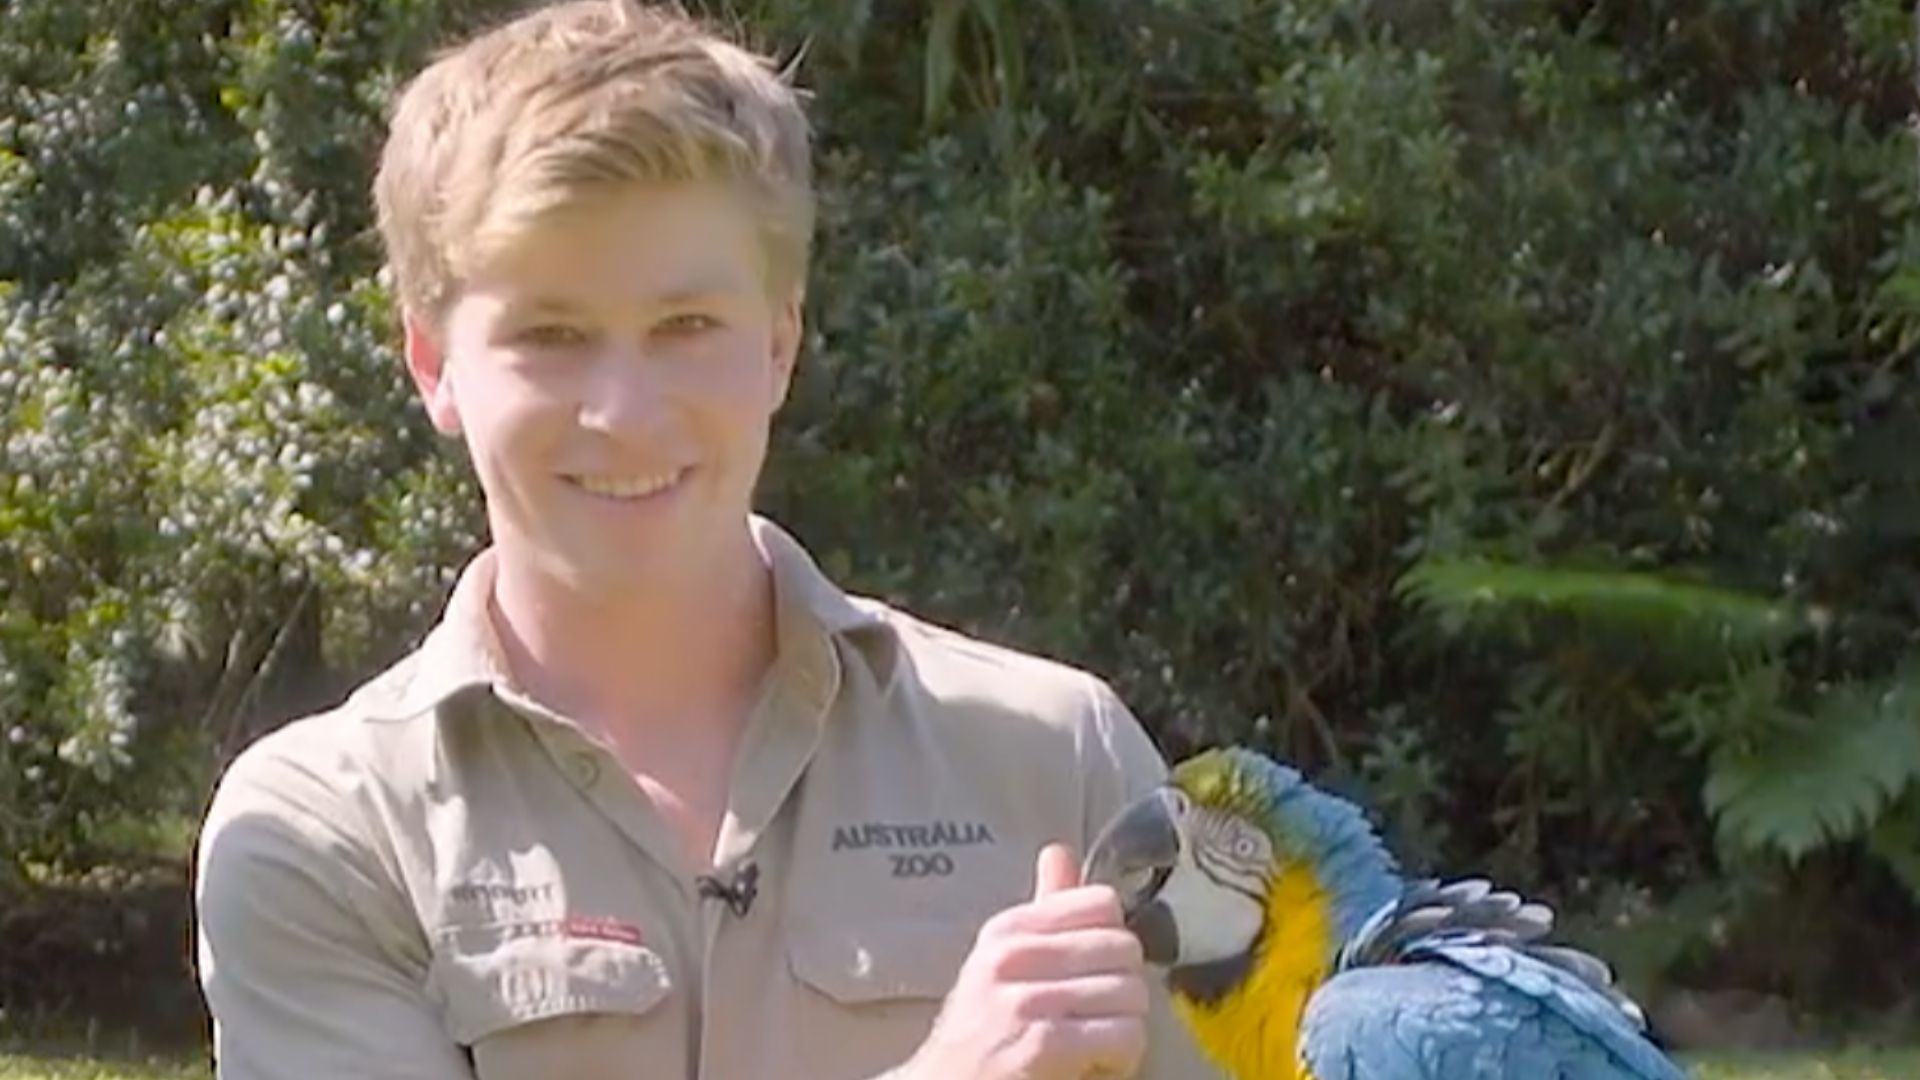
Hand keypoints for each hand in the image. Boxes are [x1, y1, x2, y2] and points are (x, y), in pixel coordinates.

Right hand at [896, 842, 1149, 1079]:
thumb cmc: (980, 1030)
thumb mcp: (1001, 961)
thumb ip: (1041, 909)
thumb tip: (1059, 852)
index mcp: (1007, 929)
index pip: (1101, 902)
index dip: (1114, 939)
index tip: (1098, 970)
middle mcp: (1012, 956)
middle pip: (1124, 947)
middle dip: (1127, 987)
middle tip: (1104, 1015)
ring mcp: (1026, 1001)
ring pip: (1130, 993)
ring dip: (1127, 1027)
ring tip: (1100, 1042)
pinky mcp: (1043, 1044)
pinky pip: (1124, 1034)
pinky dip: (1124, 1056)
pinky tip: (1100, 1064)